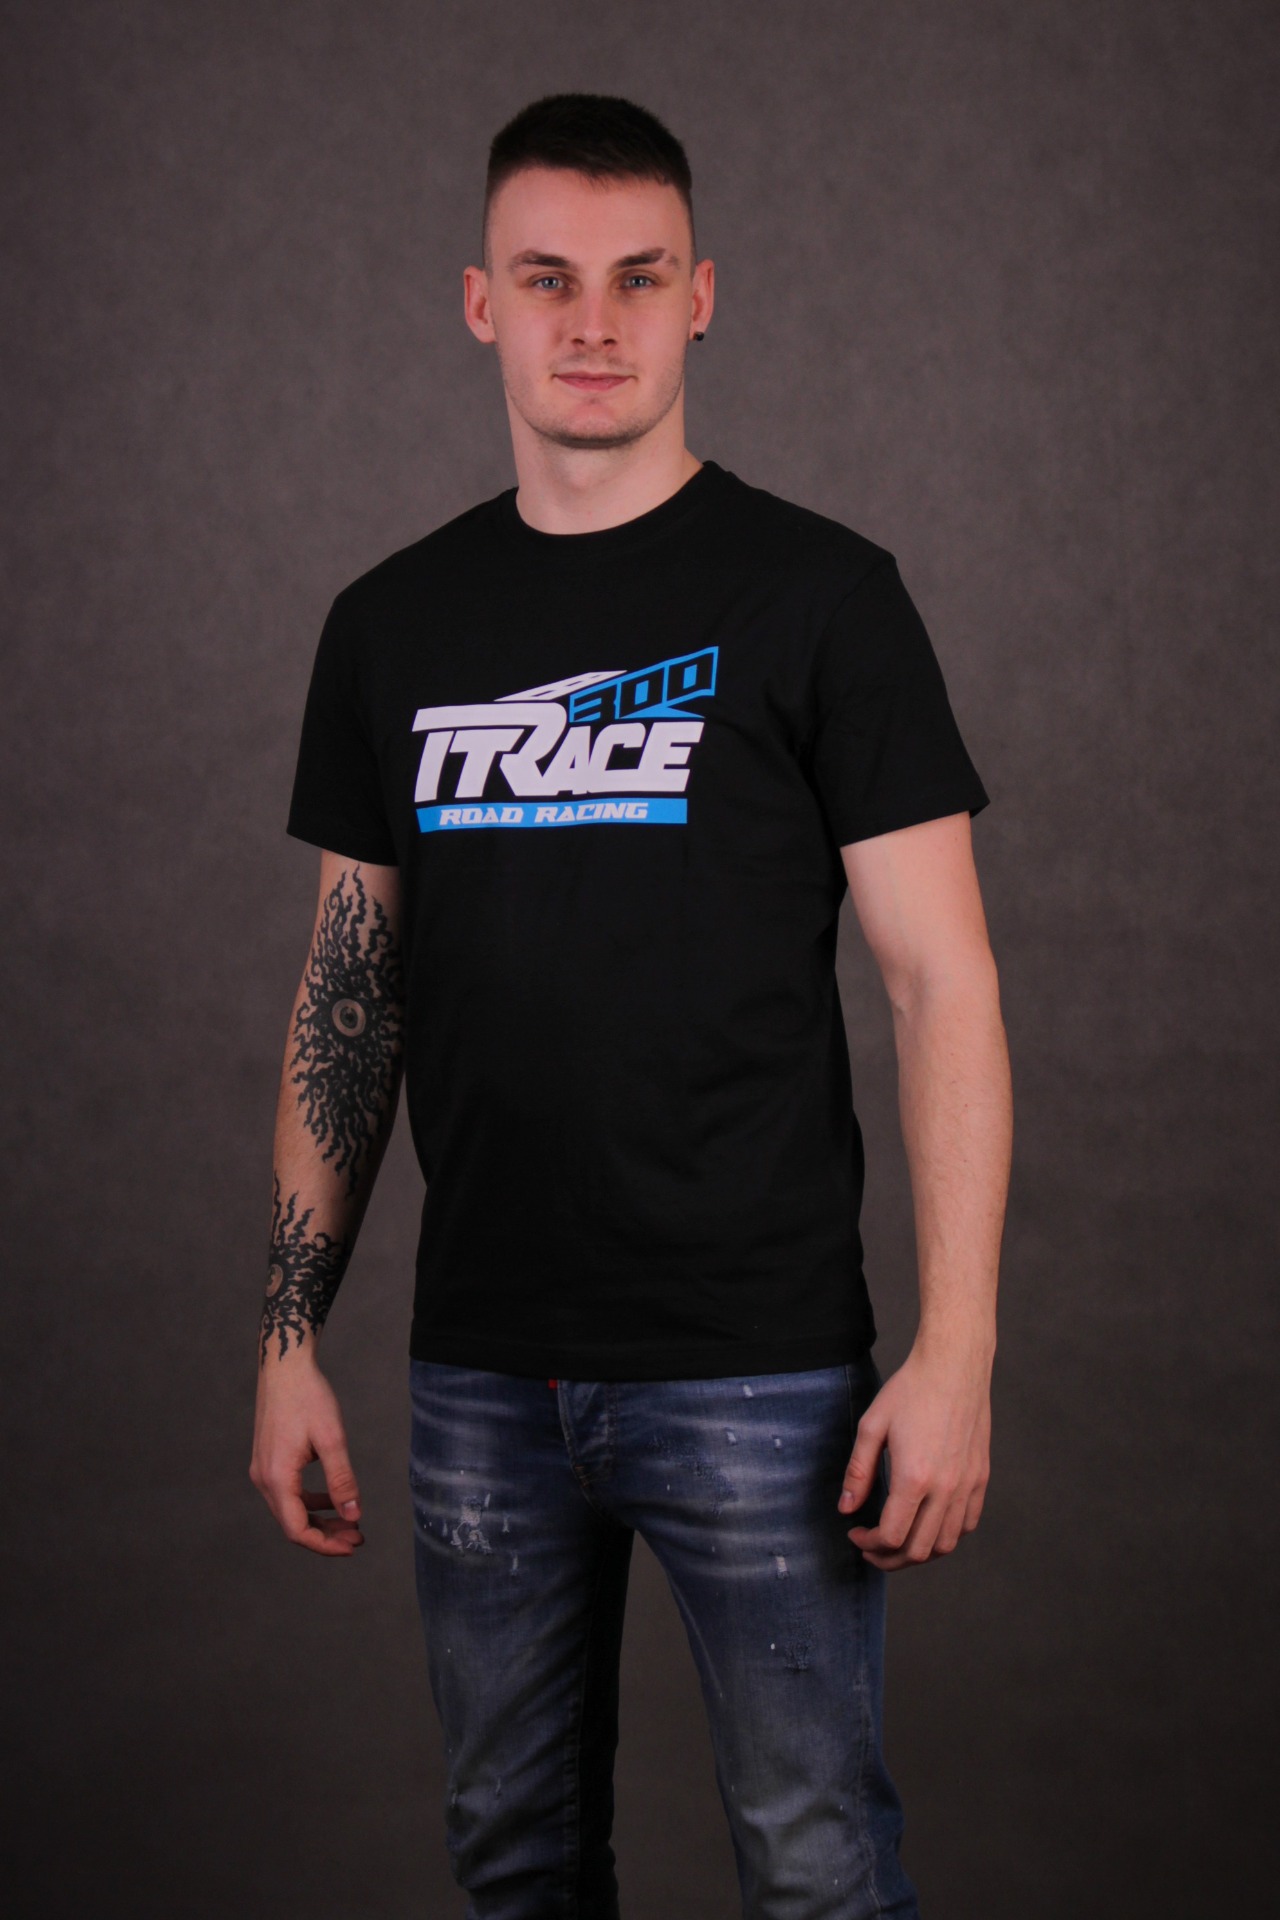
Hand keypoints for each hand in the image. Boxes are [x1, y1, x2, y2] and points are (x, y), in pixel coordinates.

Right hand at [250, 1348, 364, 1555]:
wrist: (284, 1366)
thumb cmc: (308, 1397)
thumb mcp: (332, 1439)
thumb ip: (342, 1480)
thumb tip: (354, 1515)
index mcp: (277, 1477)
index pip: (298, 1529)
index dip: (325, 1545)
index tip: (353, 1546)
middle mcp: (264, 1479)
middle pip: (293, 1523)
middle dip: (326, 1535)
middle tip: (357, 1537)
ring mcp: (263, 1470)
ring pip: (291, 1510)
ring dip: (320, 1519)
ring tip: (350, 1521)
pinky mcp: (268, 1461)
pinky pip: (289, 1493)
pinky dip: (311, 1501)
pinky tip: (334, 1498)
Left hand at [836, 1341, 990, 1570]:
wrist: (954, 1366)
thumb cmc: (911, 1391)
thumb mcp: (872, 1426)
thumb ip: (858, 1472)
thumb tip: (846, 1508)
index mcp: (914, 1478)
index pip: (892, 1537)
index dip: (868, 1544)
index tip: (855, 1533)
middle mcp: (945, 1488)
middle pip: (919, 1551)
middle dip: (889, 1559)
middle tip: (871, 1548)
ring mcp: (967, 1485)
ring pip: (946, 1544)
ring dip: (919, 1553)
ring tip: (898, 1542)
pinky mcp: (980, 1478)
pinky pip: (967, 1524)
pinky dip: (946, 1535)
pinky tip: (927, 1523)